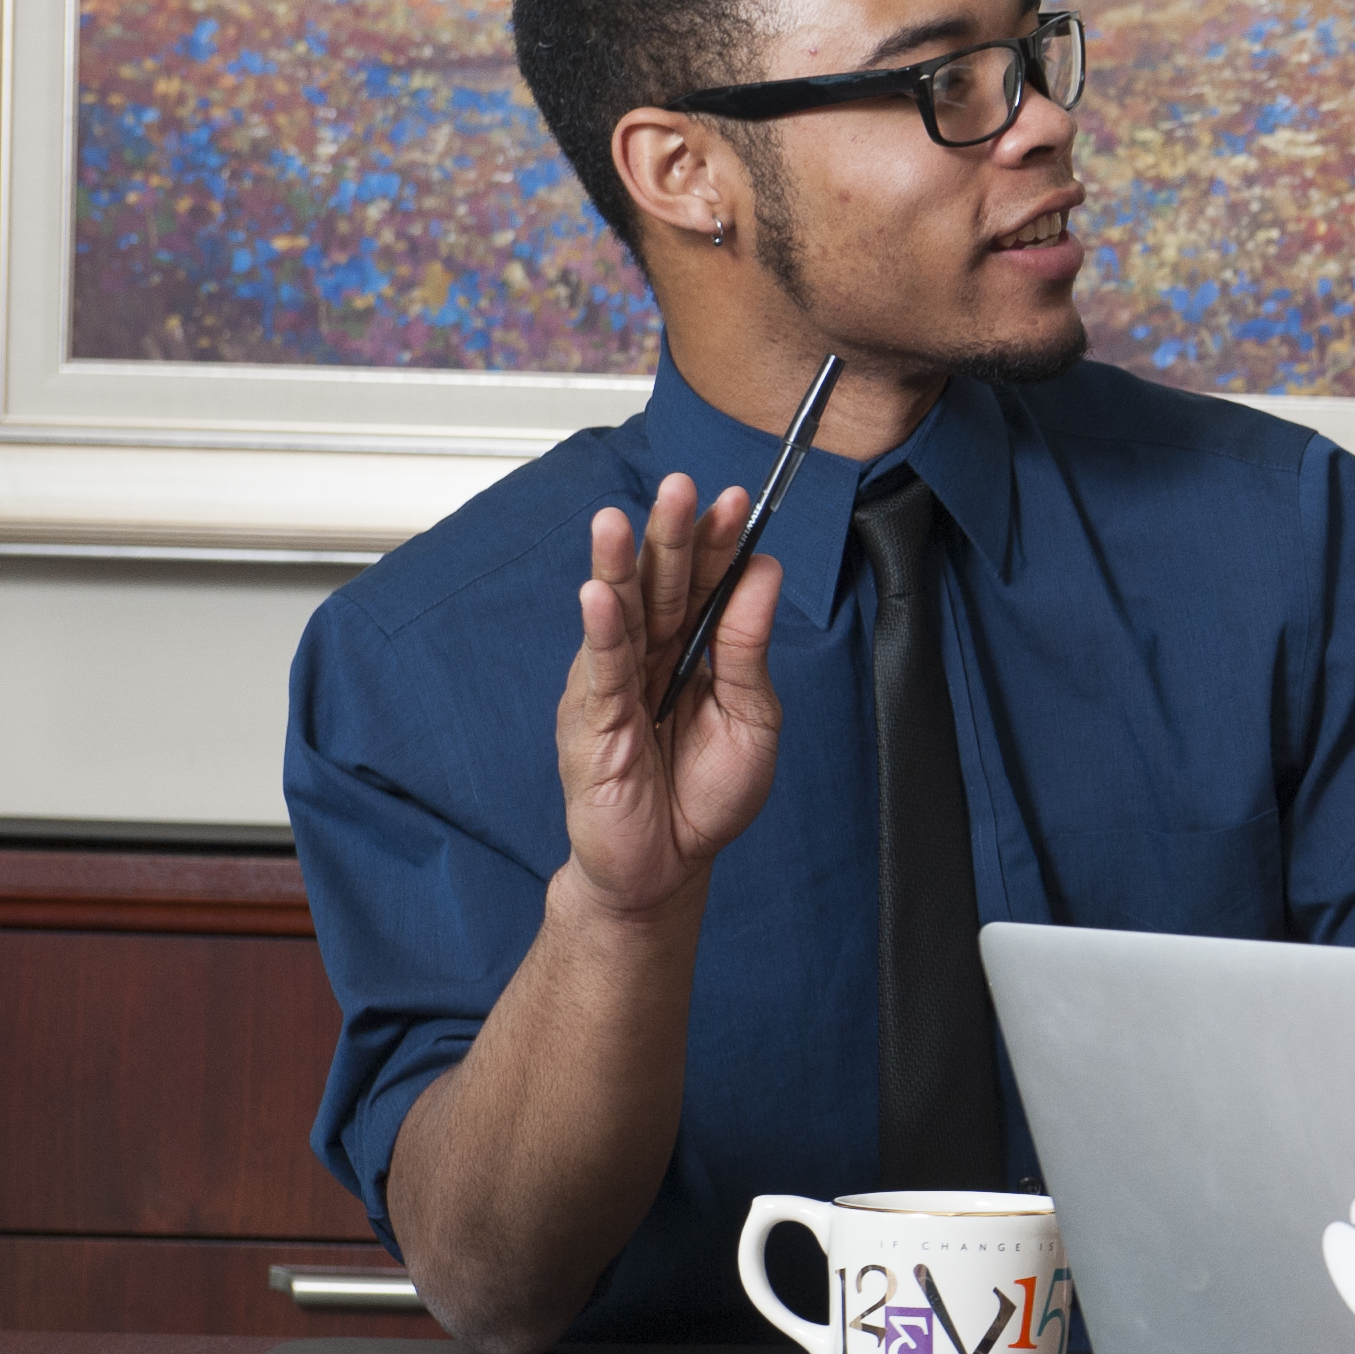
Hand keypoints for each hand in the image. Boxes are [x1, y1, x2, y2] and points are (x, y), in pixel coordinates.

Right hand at [558, 477, 783, 925]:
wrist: (669, 867)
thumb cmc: (704, 797)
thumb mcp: (751, 718)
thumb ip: (748, 648)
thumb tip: (763, 573)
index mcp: (690, 651)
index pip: (702, 583)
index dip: (715, 541)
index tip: (736, 499)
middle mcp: (648, 657)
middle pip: (659, 585)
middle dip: (671, 535)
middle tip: (684, 486)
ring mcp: (614, 686)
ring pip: (620, 615)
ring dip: (622, 566)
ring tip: (623, 520)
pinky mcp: (591, 722)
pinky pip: (599, 670)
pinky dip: (600, 631)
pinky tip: (599, 594)